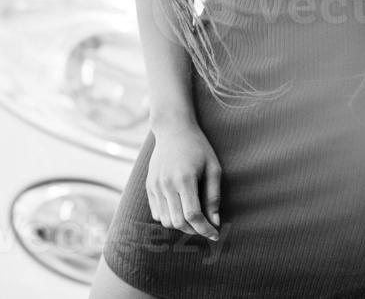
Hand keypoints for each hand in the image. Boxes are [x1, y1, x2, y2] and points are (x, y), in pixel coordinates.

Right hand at [146, 122, 221, 240]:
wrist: (173, 129)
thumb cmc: (198, 147)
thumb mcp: (213, 168)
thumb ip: (213, 196)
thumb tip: (215, 222)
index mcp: (184, 179)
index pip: (193, 216)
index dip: (205, 229)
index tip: (215, 235)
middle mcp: (166, 184)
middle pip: (178, 222)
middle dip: (194, 230)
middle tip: (206, 226)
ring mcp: (155, 185)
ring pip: (166, 221)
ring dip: (181, 225)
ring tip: (193, 217)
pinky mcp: (149, 186)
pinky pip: (156, 213)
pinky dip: (169, 217)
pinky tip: (180, 208)